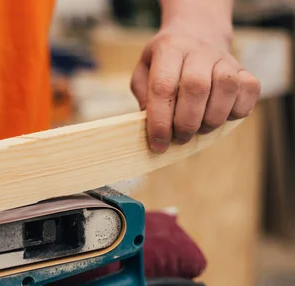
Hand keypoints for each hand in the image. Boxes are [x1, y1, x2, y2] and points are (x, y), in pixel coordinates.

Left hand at [130, 25, 260, 152]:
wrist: (197, 34)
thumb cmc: (165, 63)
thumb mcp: (144, 72)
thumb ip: (144, 98)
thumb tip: (152, 126)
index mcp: (169, 49)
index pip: (163, 87)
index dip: (160, 121)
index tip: (158, 144)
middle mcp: (199, 50)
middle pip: (196, 88)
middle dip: (186, 123)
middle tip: (179, 138)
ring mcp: (225, 58)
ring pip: (226, 89)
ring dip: (211, 120)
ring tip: (199, 129)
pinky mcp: (245, 69)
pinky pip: (249, 92)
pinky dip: (236, 112)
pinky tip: (220, 116)